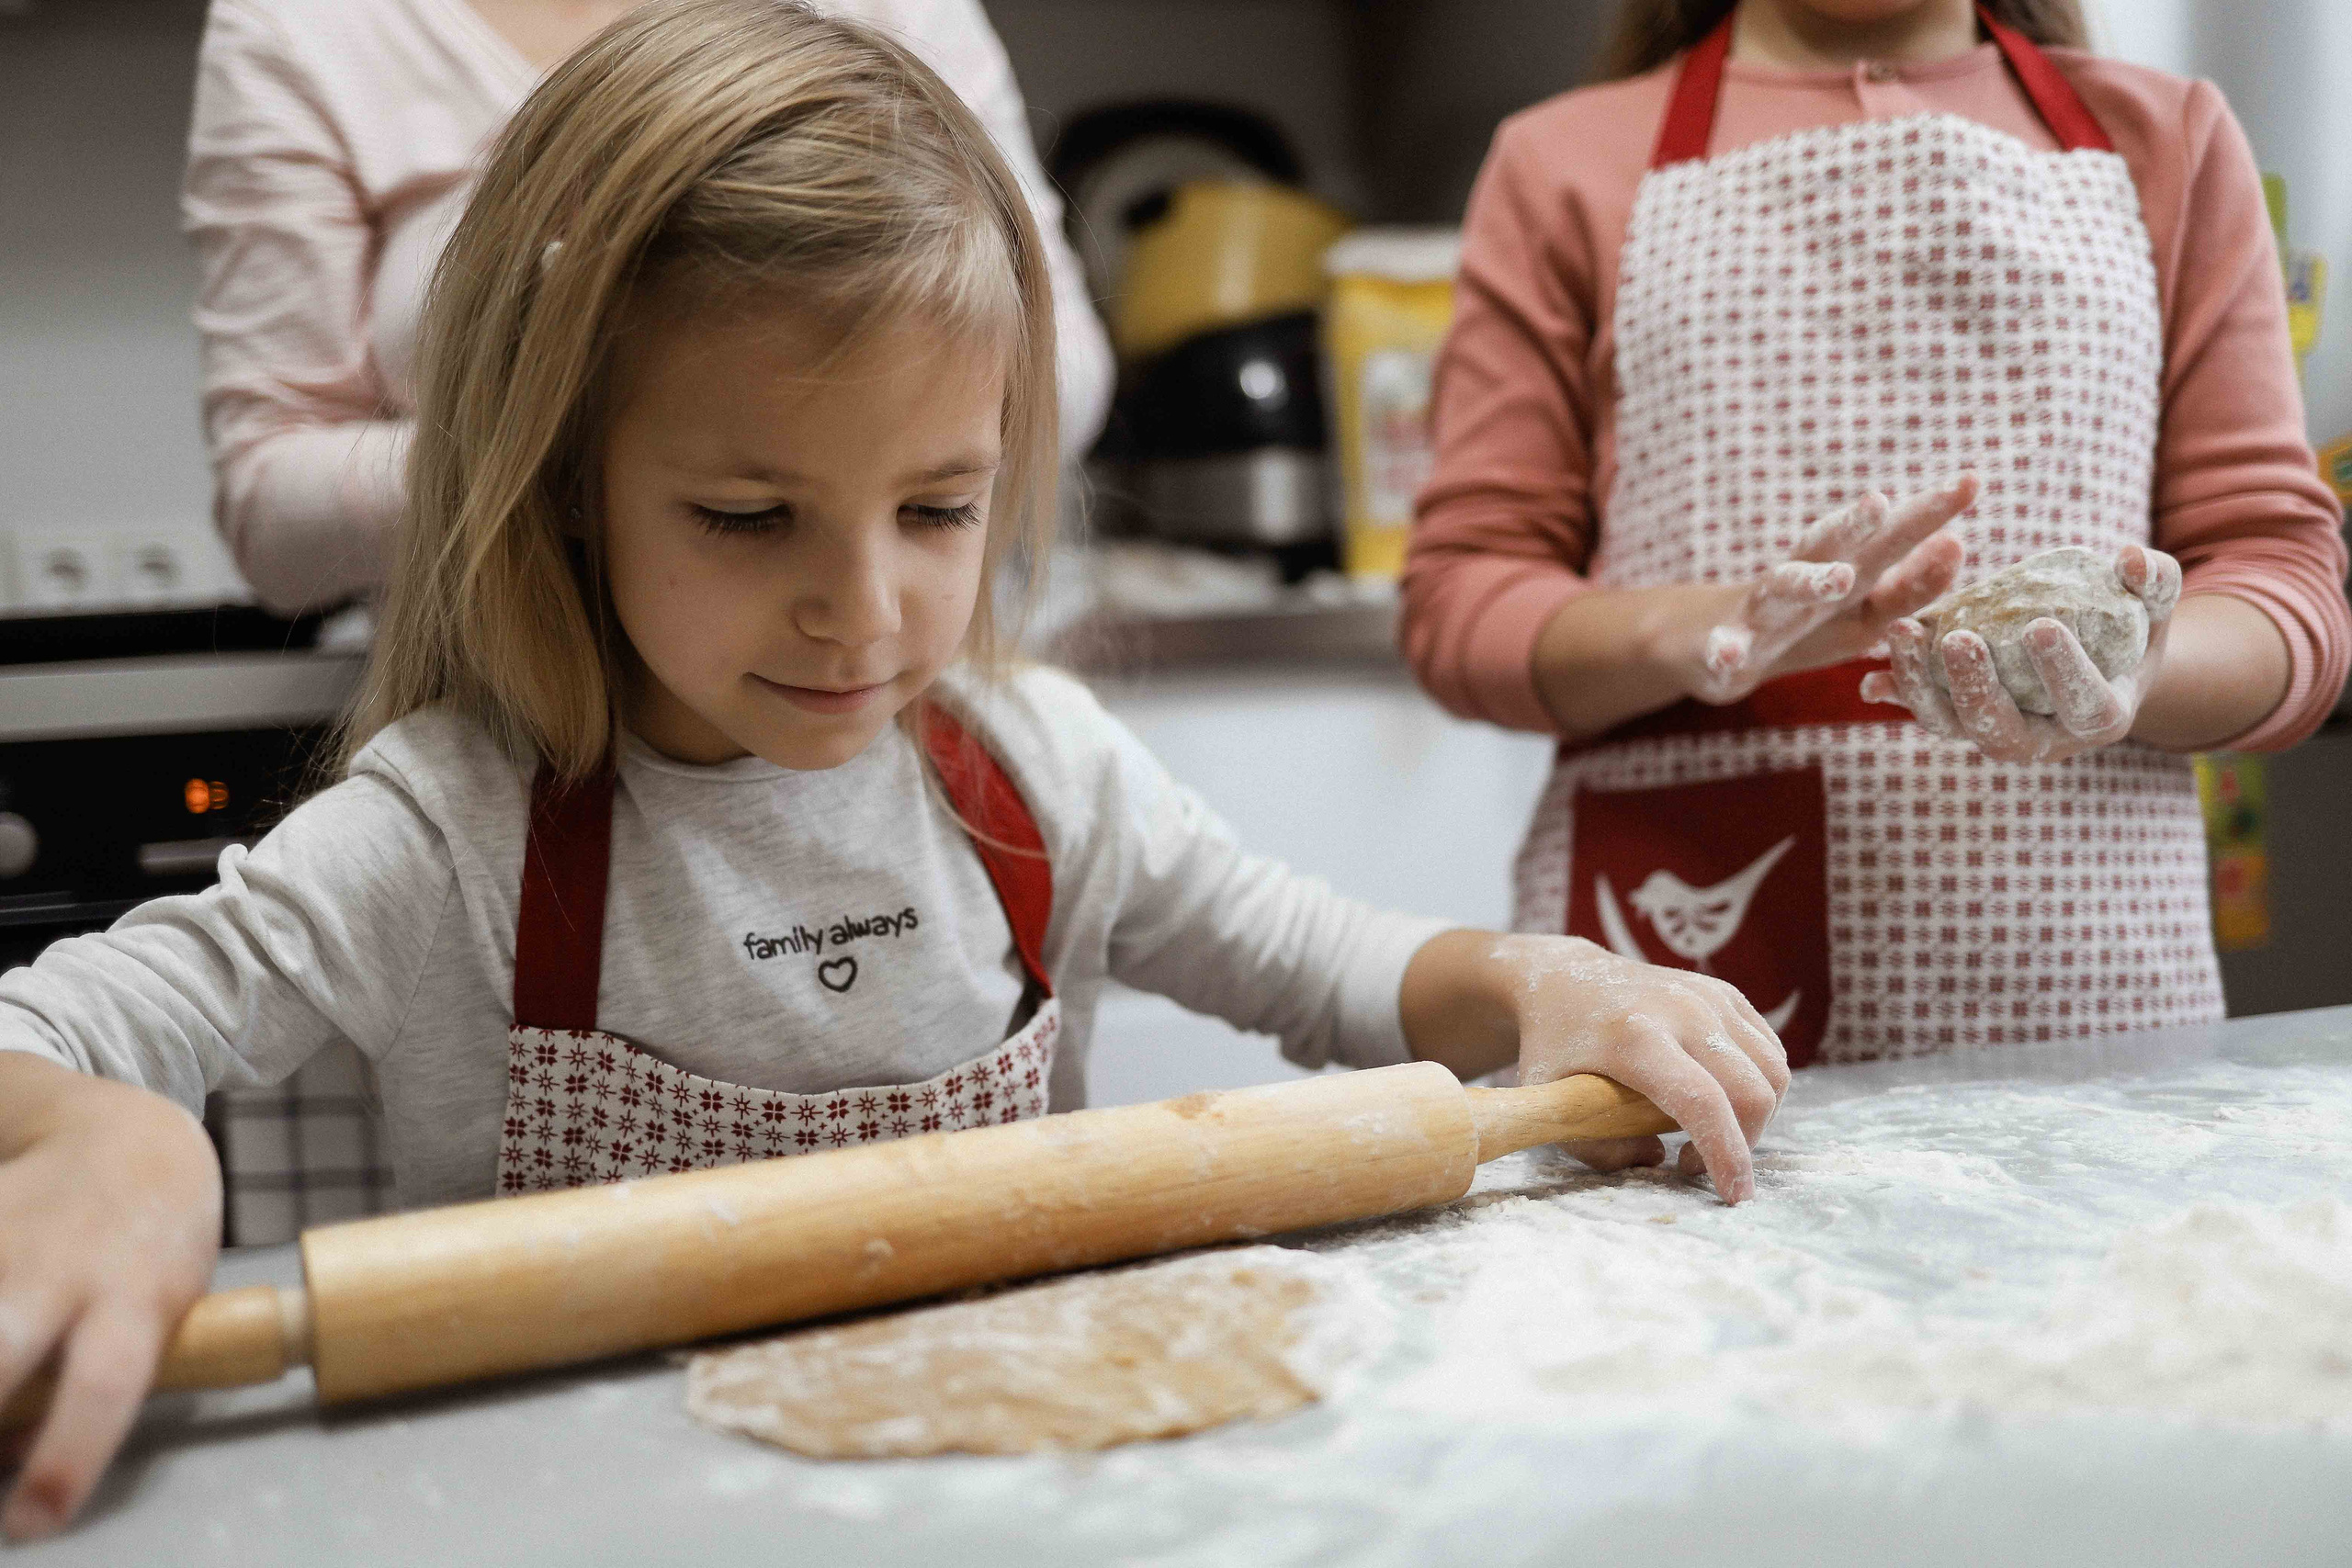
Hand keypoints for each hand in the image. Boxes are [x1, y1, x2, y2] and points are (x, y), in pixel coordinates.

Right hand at [0, 1055, 219, 1541]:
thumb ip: (86, 1380)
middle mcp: (65, 1262)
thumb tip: (9, 1460)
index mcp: (136, 1296)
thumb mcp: (151, 1314)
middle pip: (1, 1345)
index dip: (66, 1457)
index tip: (30, 1521)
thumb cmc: (148, 1248)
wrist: (130, 1133)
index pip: (104, 1386)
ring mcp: (7, 1231)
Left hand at [1487, 935, 1788, 1203]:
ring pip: (1772, 1072)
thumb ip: (1598, 1148)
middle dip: (1742, 1144)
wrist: (1563, 981)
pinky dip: (1759, 1087)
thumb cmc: (1554, 1048)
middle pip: (1752, 1090)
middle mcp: (1681, 1010)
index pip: (1702, 1100)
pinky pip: (1770, 1052)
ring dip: (1754, 1118)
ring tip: (1707, 1131)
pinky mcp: (1725, 994)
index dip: (1726, 1153)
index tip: (1733, 1195)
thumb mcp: (1549, 1103)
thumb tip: (1658, 1157)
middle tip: (1694, 1162)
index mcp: (1634, 1036)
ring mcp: (1708, 996)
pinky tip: (1719, 1099)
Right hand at [1677, 476, 1975, 704]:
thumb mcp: (1867, 614)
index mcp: (1844, 568)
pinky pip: (1725, 648)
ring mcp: (1761, 611)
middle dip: (1855, 523)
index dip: (1927, 511)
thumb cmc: (1807, 628)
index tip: (1972, 482)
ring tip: (1840, 579)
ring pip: (1782, 589)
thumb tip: (1957, 543)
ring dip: (1809, 581)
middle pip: (1830, 544)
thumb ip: (1911, 586)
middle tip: (1882, 502)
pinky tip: (1729, 654)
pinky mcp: (1725, 647)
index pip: (1890, 535)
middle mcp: (1802, 578)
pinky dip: (1726, 649)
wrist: (1718, 651)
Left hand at [1863, 544, 2181, 762]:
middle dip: (1978, 688)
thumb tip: (2127, 557)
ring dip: (1920, 686)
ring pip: (1951, 726)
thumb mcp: (2150, 603)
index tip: (2041, 625)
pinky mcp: (1957, 722)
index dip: (2064, 672)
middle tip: (1959, 639)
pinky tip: (1869, 674)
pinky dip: (1898, 694)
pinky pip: (1924, 713)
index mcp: (2101, 716)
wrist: (2095, 656)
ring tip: (1903, 633)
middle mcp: (2044, 741)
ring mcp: (1995, 735)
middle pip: (2003, 731)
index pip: (2084, 704)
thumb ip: (2150, 580)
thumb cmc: (2128, 625)